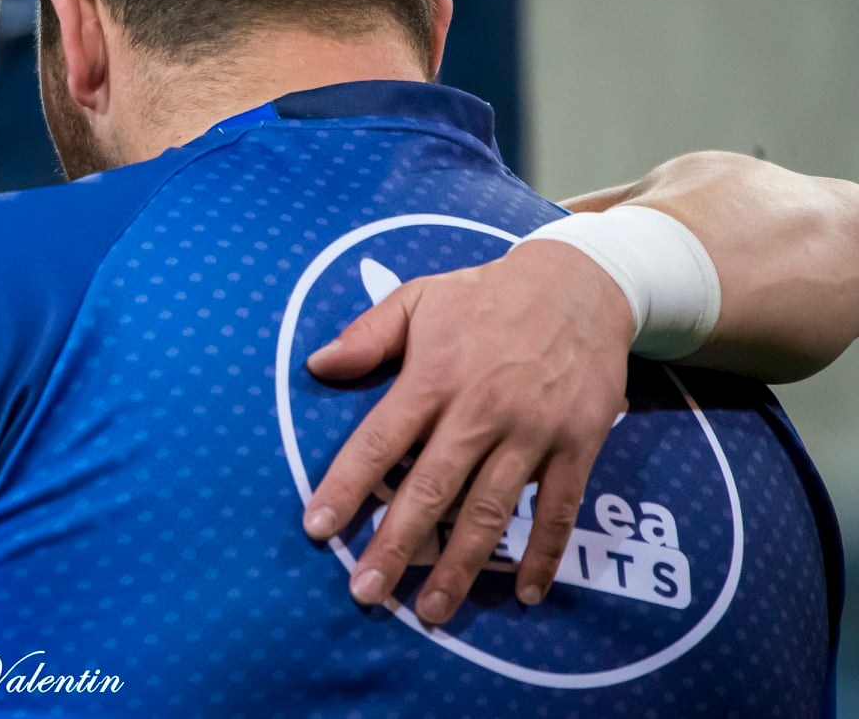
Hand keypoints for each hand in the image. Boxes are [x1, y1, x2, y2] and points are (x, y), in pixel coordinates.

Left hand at [301, 239, 631, 622]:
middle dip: (395, 545)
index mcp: (432, 377)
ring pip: (489, 510)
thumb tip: (317, 366)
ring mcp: (531, 432)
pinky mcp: (577, 445)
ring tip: (432, 611)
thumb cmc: (484, 295)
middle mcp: (479, 411)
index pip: (379, 441)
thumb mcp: (418, 298)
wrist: (580, 285)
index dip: (345, 487)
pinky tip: (524, 593)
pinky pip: (558, 509)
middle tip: (366, 593)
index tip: (317, 529)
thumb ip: (367, 335)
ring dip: (460, 565)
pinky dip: (542, 553)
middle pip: (430, 489)